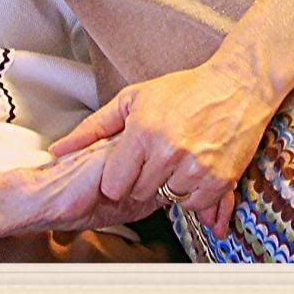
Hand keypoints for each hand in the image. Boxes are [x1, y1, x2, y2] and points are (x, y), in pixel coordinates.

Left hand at [49, 62, 275, 235]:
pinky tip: (190, 168)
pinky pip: (194, 205)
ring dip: (166, 185)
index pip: (114, 184)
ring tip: (173, 159)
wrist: (234, 88)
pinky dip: (190, 193)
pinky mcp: (220, 180)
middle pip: (138, 193)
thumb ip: (93, 127)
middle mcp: (168, 153)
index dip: (115, 177)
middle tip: (151, 157)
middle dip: (140, 179)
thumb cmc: (181, 91)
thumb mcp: (131, 100)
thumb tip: (59, 149)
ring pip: (166, 200)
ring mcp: (196, 168)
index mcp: (142, 132)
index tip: (123, 166)